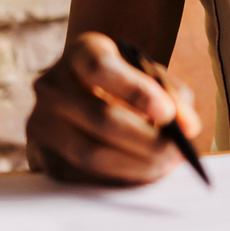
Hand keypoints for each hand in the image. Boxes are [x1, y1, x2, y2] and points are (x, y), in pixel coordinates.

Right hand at [27, 32, 203, 184]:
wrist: (86, 92)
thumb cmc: (124, 81)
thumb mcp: (149, 73)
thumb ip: (171, 93)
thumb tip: (187, 126)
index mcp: (80, 52)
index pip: (101, 68)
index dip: (136, 92)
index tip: (167, 113)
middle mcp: (52, 84)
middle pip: (101, 117)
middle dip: (147, 140)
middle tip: (179, 151)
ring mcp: (42, 120)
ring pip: (92, 153)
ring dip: (137, 164)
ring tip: (167, 163)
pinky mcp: (44, 153)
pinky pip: (85, 175)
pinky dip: (120, 178)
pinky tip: (143, 171)